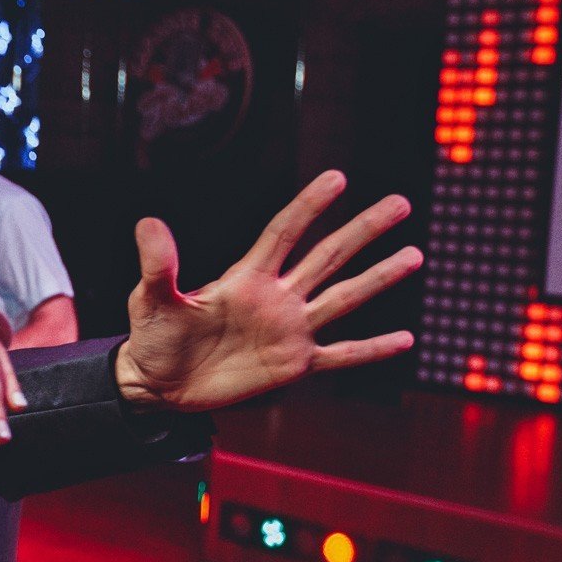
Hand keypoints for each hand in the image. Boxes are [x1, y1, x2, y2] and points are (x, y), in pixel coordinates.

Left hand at [114, 170, 423, 412]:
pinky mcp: (294, 364)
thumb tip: (147, 222)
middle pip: (328, 256)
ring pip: (344, 298)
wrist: (159, 383)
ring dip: (379, 277)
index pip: (284, 232)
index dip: (310, 206)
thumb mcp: (152, 298)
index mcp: (246, 277)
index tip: (338, 177)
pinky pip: (341, 354)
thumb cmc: (154, 336)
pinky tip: (406, 339)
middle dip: (363, 230)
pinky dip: (372, 348)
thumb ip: (158, 265)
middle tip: (400, 202)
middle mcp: (276, 298)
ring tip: (415, 254)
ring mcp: (290, 330)